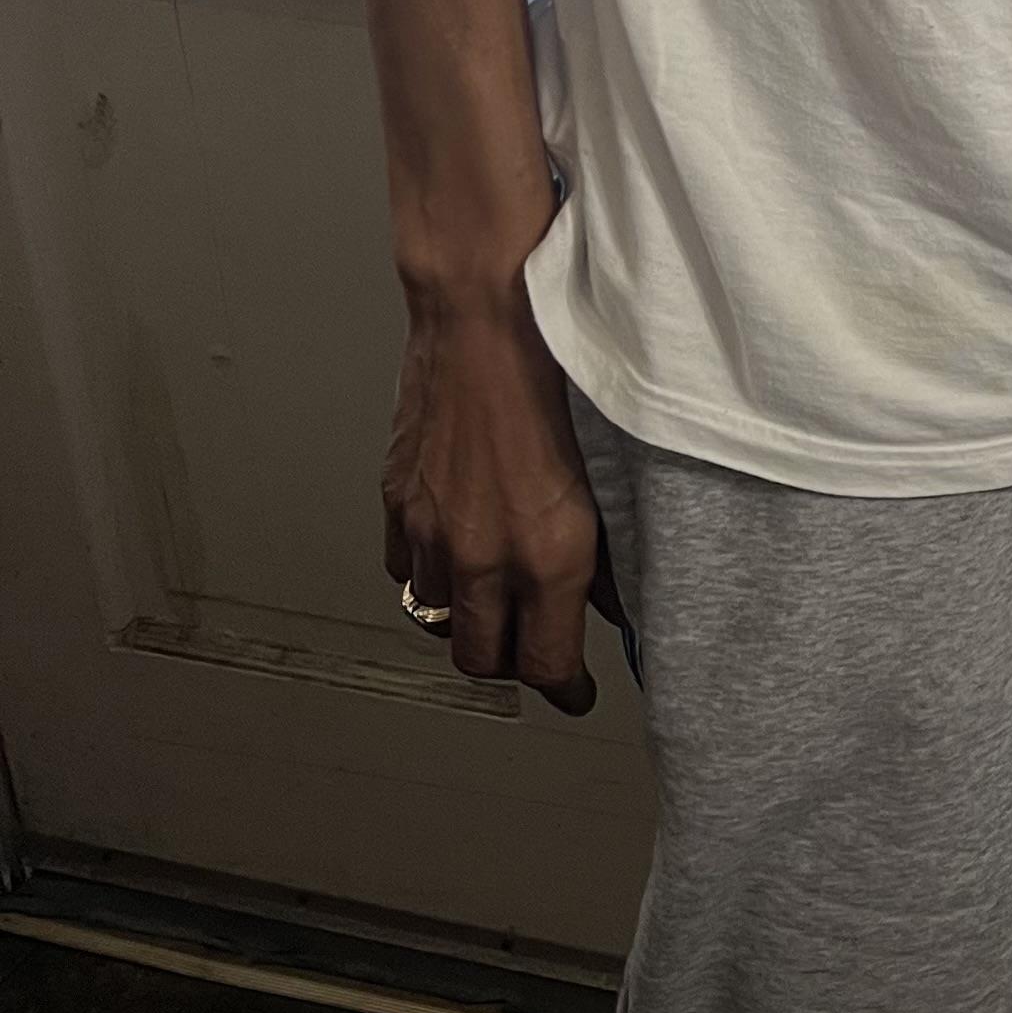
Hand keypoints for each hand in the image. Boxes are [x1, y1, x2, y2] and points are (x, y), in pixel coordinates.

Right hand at [382, 278, 611, 714]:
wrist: (486, 319)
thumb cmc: (556, 379)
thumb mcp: (603, 478)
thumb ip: (602, 551)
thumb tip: (613, 599)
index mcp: (546, 556)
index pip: (546, 663)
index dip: (563, 689)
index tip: (576, 693)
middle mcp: (483, 556)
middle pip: (482, 660)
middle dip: (511, 666)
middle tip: (535, 652)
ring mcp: (431, 533)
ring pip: (437, 619)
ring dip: (466, 622)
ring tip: (494, 604)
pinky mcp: (397, 502)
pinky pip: (403, 572)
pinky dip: (426, 578)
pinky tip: (452, 557)